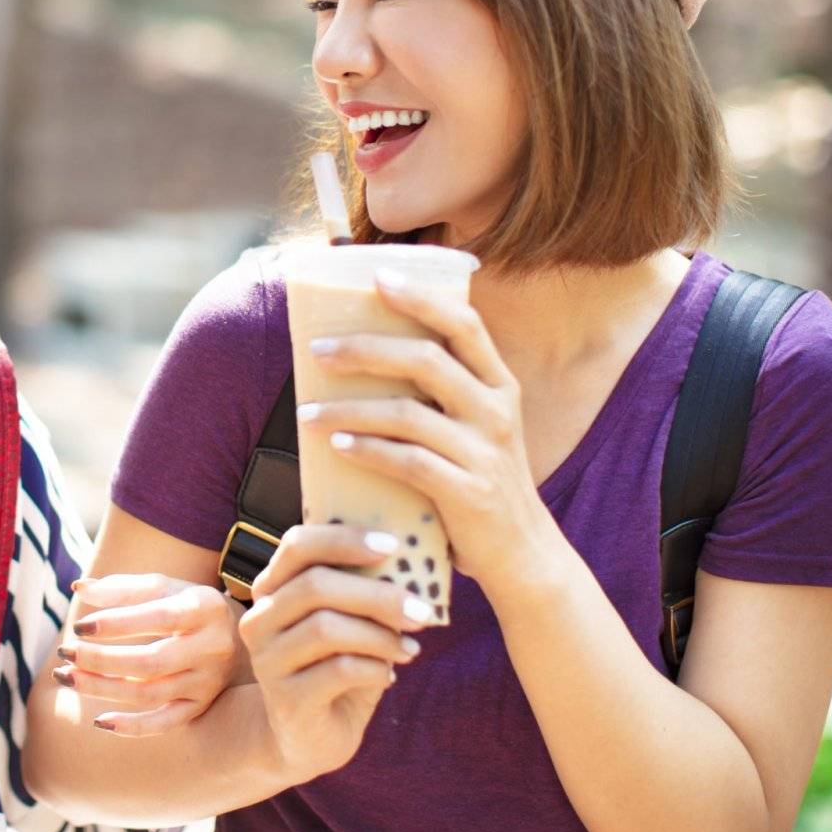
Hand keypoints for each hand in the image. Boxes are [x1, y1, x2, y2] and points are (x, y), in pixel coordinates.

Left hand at [51, 574, 241, 735]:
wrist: (235, 635)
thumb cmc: (186, 605)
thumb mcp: (162, 587)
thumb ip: (122, 588)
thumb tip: (79, 588)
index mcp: (204, 608)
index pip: (157, 618)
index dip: (115, 624)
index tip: (78, 627)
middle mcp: (212, 647)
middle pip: (151, 662)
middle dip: (101, 660)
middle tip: (64, 654)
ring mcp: (208, 681)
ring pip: (151, 694)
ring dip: (103, 690)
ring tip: (66, 678)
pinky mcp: (201, 706)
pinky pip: (166, 723)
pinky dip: (133, 726)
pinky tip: (100, 721)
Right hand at [239, 524, 429, 783]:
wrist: (308, 737)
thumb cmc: (335, 667)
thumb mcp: (348, 623)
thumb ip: (363, 590)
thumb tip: (411, 560)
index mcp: (272, 588)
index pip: (298, 545)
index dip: (344, 539)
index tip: (393, 546)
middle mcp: (260, 620)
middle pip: (315, 586)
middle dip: (378, 595)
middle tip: (422, 611)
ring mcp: (268, 661)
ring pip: (326, 628)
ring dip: (381, 636)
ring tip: (410, 649)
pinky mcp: (286, 700)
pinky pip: (338, 671)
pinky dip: (375, 669)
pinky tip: (389, 676)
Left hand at [299, 269, 556, 587]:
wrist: (524, 554)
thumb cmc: (481, 482)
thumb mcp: (475, 428)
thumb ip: (440, 395)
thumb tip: (368, 357)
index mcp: (498, 386)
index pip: (464, 324)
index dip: (422, 296)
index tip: (377, 276)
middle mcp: (496, 411)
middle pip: (427, 359)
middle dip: (366, 349)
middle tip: (318, 351)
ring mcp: (484, 452)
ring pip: (408, 412)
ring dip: (349, 409)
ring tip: (307, 414)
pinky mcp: (468, 493)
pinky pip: (409, 462)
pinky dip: (368, 451)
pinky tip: (337, 448)